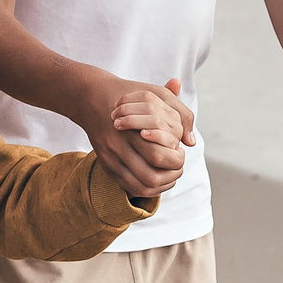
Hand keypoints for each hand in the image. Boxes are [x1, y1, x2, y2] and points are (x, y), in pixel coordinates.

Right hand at [85, 76, 193, 196]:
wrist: (91, 98)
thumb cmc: (129, 94)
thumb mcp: (155, 94)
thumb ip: (178, 112)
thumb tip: (191, 141)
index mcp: (130, 129)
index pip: (158, 155)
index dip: (175, 158)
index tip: (180, 150)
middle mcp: (118, 146)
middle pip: (150, 175)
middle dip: (171, 174)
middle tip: (178, 163)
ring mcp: (111, 158)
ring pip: (141, 186)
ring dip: (161, 185)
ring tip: (170, 172)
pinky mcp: (107, 165)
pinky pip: (130, 187)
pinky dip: (148, 188)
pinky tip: (158, 177)